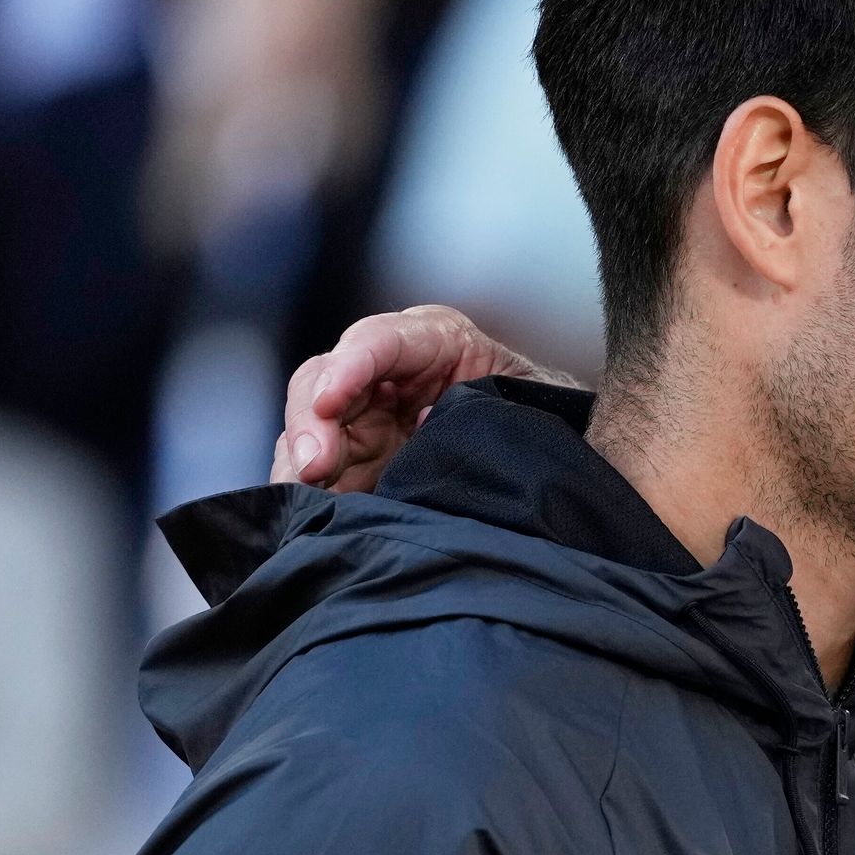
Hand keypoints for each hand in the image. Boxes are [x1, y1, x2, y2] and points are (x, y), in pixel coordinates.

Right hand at [274, 305, 566, 490]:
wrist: (554, 462)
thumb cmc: (542, 419)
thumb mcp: (530, 401)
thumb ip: (496, 409)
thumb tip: (442, 432)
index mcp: (435, 341)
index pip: (380, 340)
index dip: (350, 367)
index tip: (330, 401)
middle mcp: (387, 375)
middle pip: (324, 383)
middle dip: (312, 423)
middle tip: (314, 468)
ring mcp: (365, 420)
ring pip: (309, 432)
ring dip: (301, 465)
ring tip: (310, 497)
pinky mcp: (355, 466)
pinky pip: (316, 477)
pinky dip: (310, 495)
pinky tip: (317, 514)